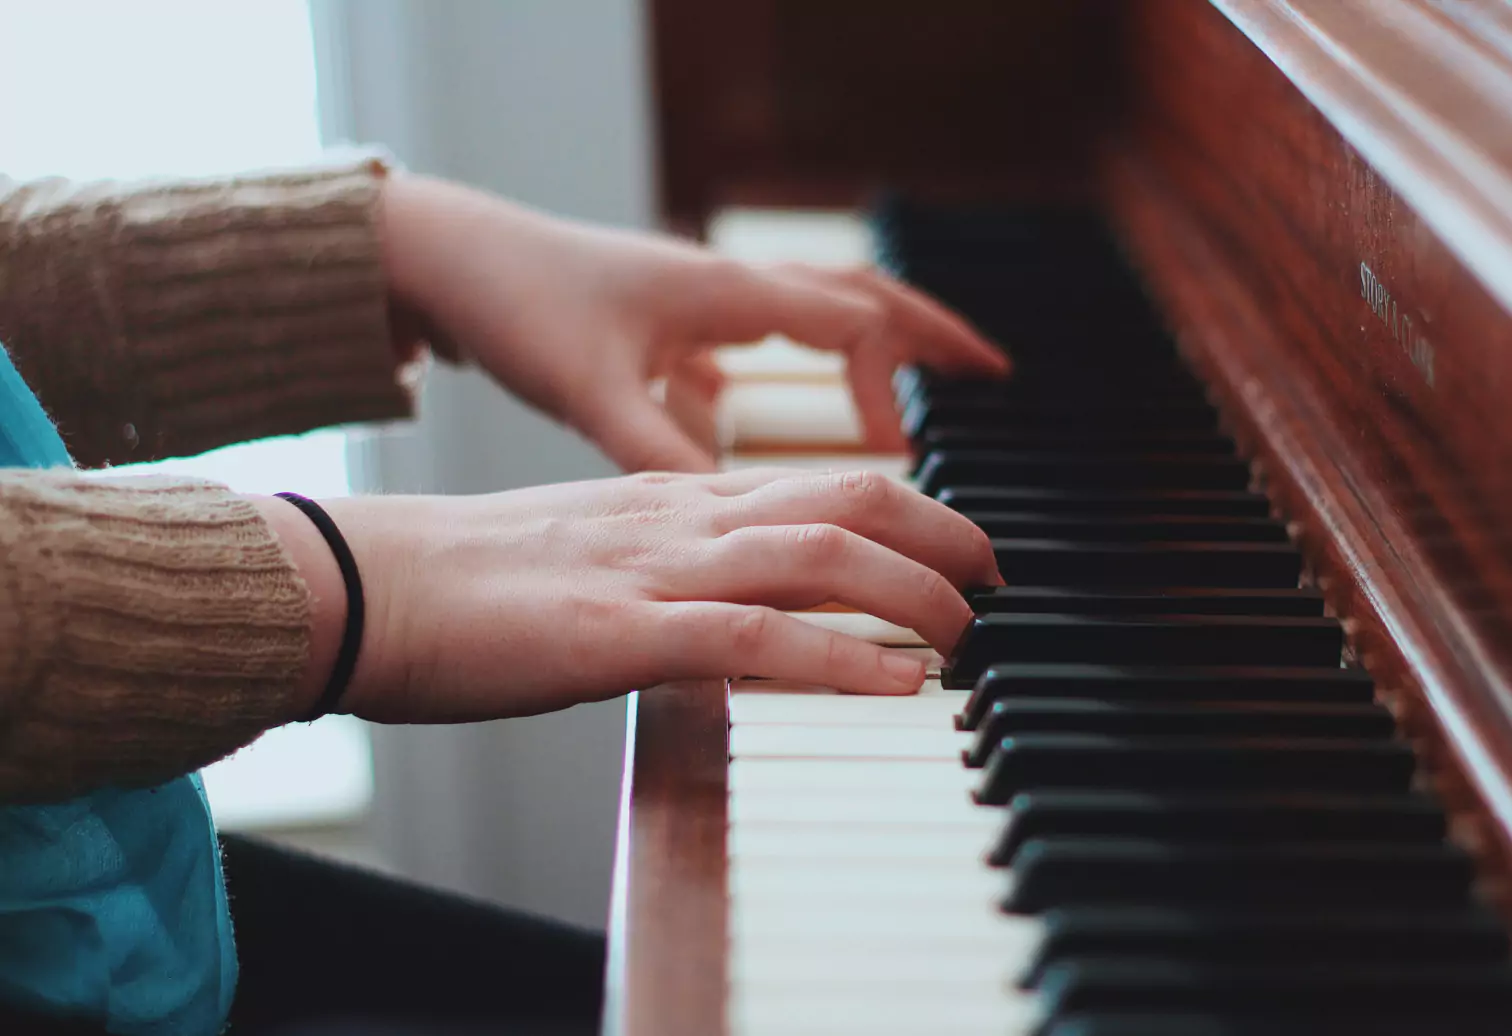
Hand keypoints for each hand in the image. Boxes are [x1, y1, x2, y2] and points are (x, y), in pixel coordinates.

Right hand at [258, 468, 1000, 722]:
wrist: (366, 581)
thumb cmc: (466, 580)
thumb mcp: (590, 553)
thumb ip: (666, 564)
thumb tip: (731, 606)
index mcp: (672, 497)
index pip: (819, 482)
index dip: (908, 507)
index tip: (956, 546)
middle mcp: (679, 518)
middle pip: (847, 497)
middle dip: (942, 531)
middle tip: (995, 579)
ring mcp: (654, 571)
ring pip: (821, 556)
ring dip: (915, 591)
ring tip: (969, 633)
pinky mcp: (619, 634)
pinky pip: (754, 638)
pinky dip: (840, 659)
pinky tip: (898, 684)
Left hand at [380, 174, 1007, 471]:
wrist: (450, 258)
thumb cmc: (518, 305)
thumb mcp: (591, 391)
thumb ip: (661, 452)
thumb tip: (732, 514)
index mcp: (727, 294)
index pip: (851, 327)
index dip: (892, 391)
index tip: (905, 455)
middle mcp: (727, 288)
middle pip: (859, 298)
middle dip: (931, 333)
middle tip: (993, 372)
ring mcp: (701, 302)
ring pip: (815, 312)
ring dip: (875, 344)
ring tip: (919, 385)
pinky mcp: (669, 323)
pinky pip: (758, 336)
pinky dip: (795, 365)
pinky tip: (773, 406)